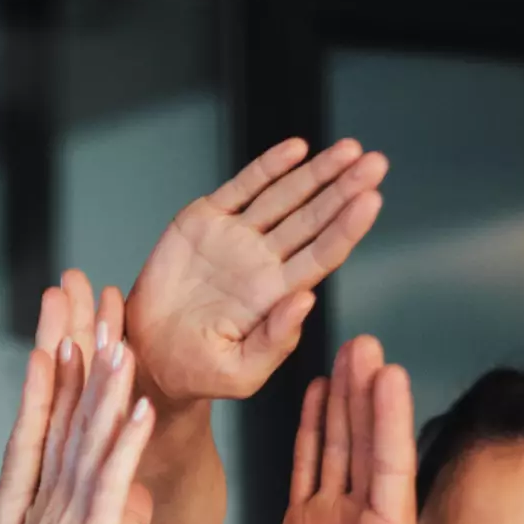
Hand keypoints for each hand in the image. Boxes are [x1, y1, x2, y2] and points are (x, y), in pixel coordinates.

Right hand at [0, 272, 126, 523]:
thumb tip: (140, 496)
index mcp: (47, 497)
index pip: (58, 416)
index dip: (68, 366)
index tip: (75, 319)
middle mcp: (51, 494)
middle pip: (65, 405)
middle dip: (74, 344)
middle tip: (77, 289)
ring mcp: (67, 512)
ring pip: (88, 431)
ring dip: (104, 378)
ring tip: (115, 327)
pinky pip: (112, 480)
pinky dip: (125, 440)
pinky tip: (138, 403)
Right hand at [125, 137, 386, 409]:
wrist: (148, 356)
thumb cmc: (196, 371)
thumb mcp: (240, 373)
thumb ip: (276, 342)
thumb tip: (305, 301)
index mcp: (277, 295)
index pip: (322, 254)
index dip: (347, 227)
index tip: (371, 200)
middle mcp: (264, 261)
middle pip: (314, 218)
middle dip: (344, 189)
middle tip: (375, 163)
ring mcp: (236, 238)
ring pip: (285, 196)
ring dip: (317, 171)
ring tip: (350, 149)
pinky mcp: (205, 220)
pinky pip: (243, 186)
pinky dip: (269, 166)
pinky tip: (297, 149)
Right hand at [254, 334, 436, 523]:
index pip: (388, 466)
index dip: (388, 418)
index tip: (388, 371)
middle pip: (365, 445)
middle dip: (365, 393)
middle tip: (364, 342)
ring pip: (339, 449)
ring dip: (342, 403)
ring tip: (343, 356)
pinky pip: (309, 472)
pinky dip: (313, 435)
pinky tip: (317, 401)